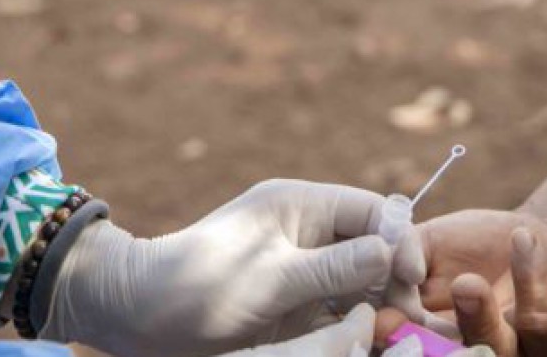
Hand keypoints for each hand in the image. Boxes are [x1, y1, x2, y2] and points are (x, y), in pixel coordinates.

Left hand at [42, 180, 426, 356]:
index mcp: (301, 205)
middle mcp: (307, 231)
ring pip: (360, 282)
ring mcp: (301, 267)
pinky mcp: (293, 303)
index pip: (372, 210)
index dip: (400, 240)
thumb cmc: (198, 287)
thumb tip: (390, 248)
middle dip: (395, 279)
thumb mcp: (271, 279)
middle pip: (373, 247)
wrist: (134, 315)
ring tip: (396, 334)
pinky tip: (371, 341)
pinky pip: (338, 310)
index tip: (412, 278)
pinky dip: (357, 325)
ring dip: (380, 306)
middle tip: (411, 319)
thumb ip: (334, 267)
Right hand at [384, 209, 546, 356]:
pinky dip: (530, 280)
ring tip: (468, 283)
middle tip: (408, 317)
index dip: (394, 340)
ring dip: (478, 318)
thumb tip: (401, 269)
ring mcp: (519, 352)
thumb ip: (407, 250)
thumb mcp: (433, 241)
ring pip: (496, 349)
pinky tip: (524, 240)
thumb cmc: (475, 246)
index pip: (410, 348)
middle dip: (430, 346)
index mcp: (435, 339)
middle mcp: (474, 353)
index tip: (383, 321)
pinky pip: (542, 323)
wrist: (538, 238)